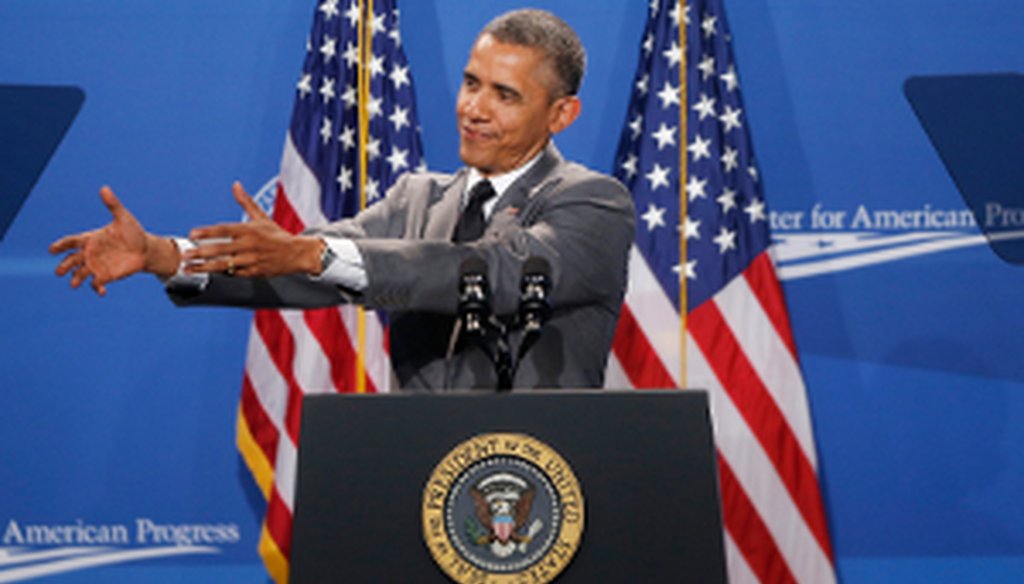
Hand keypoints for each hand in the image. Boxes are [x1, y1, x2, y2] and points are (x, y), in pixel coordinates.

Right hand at [49, 186, 177, 295]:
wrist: (145, 249)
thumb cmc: (133, 232)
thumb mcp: (123, 217)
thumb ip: (112, 205)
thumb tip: (104, 188)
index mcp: (91, 238)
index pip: (71, 242)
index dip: (61, 245)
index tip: (52, 250)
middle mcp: (90, 253)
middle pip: (72, 260)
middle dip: (64, 266)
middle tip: (58, 272)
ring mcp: (97, 265)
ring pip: (80, 274)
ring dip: (76, 279)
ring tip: (74, 284)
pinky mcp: (106, 276)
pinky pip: (96, 284)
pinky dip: (97, 288)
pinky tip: (101, 292)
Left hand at [184, 182, 322, 277]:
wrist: (297, 254)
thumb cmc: (277, 235)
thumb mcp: (262, 217)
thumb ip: (245, 202)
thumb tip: (235, 185)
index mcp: (250, 230)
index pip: (224, 230)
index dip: (207, 232)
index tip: (193, 234)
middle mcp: (249, 245)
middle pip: (221, 249)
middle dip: (201, 252)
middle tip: (185, 255)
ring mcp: (251, 260)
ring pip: (225, 264)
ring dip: (205, 267)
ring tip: (189, 268)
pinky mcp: (254, 272)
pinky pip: (235, 274)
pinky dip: (222, 273)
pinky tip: (207, 273)